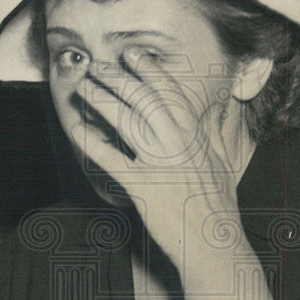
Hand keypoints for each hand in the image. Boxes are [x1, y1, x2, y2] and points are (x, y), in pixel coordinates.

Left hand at [73, 46, 242, 265]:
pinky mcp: (141, 186)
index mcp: (196, 134)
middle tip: (98, 66)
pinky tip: (76, 127)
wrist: (214, 245)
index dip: (148, 68)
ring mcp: (158, 162)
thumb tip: (219, 107)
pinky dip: (90, 140)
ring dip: (100, 99)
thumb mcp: (223, 162)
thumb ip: (217, 131)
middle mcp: (177, 142)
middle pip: (143, 97)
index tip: (131, 54)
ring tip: (83, 86)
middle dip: (117, 77)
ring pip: (124, 119)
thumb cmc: (218, 207)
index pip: (170, 90)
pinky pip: (109, 158)